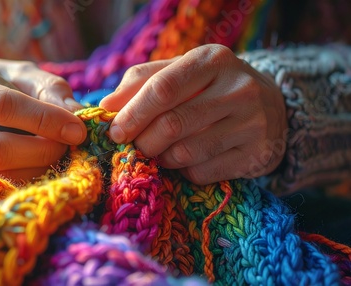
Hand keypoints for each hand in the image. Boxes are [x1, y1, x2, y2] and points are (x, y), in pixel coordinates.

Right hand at [0, 58, 85, 181]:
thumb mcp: (22, 75)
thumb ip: (49, 88)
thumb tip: (75, 115)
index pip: (1, 105)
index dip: (44, 119)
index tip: (77, 130)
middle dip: (42, 150)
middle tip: (68, 146)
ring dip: (36, 170)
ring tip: (55, 157)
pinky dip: (25, 183)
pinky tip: (39, 170)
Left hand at [100, 44, 286, 184]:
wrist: (269, 108)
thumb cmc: (210, 88)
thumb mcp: (179, 73)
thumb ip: (141, 83)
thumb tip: (106, 106)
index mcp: (213, 60)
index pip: (163, 88)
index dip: (133, 113)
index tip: (115, 131)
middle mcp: (239, 88)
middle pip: (172, 124)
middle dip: (143, 141)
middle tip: (134, 146)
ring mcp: (253, 123)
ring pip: (185, 153)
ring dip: (161, 158)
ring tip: (159, 152)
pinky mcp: (257, 155)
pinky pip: (202, 172)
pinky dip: (184, 171)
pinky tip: (186, 160)